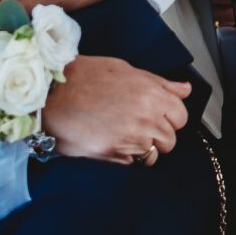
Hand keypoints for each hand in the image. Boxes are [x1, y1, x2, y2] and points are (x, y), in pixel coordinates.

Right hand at [42, 57, 191, 164]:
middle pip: (170, 140)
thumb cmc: (85, 77)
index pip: (181, 117)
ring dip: (143, 149)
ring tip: (124, 134)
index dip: (171, 116)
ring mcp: (129, 140)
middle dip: (159, 135)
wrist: (50, 94)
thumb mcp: (126, 70)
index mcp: (152, 95)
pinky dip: (125, 158)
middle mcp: (146, 120)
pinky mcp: (111, 156)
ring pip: (153, 156)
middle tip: (139, 125)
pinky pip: (131, 164)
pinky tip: (112, 142)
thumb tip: (185, 89)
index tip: (159, 114)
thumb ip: (160, 83)